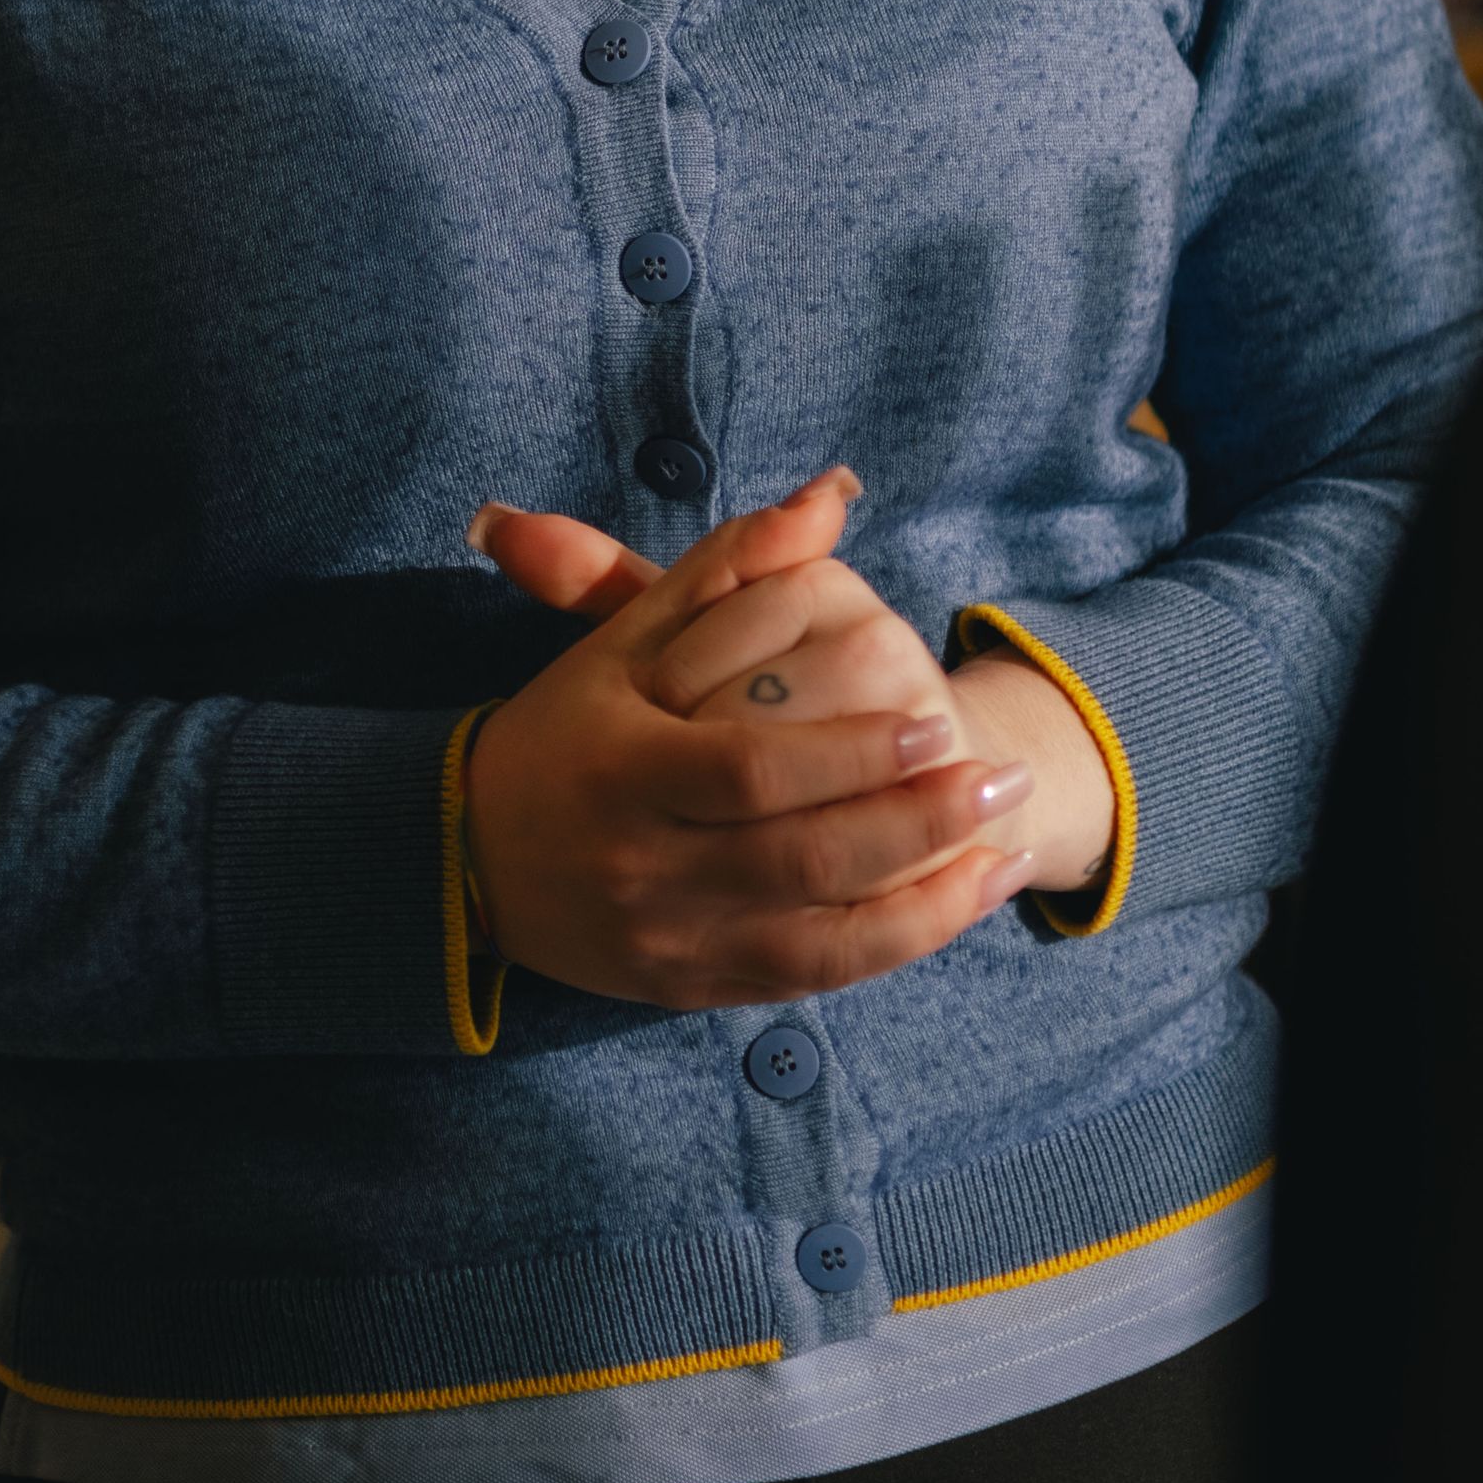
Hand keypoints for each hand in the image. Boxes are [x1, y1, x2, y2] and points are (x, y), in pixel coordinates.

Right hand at [458, 470, 1042, 1008]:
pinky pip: (811, 979)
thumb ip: (730, 564)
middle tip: (999, 776)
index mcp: (620, 773)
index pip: (749, 772)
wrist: (473, 860)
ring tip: (1009, 838)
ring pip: (817, 938)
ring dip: (927, 893)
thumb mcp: (629, 640)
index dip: (848, 756)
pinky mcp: (692, 987)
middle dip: (913, 822)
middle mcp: (642, 867)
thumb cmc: (567, 732)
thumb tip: (832, 495)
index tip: (934, 727)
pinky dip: (899, 943)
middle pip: (797, 857)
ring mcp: (669, 940)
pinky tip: (966, 898)